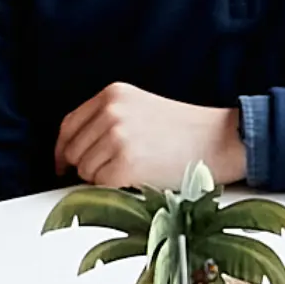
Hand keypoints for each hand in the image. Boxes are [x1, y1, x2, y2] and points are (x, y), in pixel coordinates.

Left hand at [57, 83, 245, 187]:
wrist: (220, 140)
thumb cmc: (187, 130)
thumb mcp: (141, 108)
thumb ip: (108, 120)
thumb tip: (76, 152)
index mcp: (112, 94)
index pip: (69, 124)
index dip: (63, 149)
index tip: (63, 164)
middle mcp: (111, 111)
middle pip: (74, 151)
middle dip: (87, 167)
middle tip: (112, 172)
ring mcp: (117, 137)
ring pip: (86, 171)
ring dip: (104, 179)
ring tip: (136, 170)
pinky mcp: (125, 163)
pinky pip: (102, 186)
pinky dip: (116, 189)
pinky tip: (139, 179)